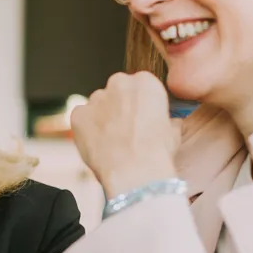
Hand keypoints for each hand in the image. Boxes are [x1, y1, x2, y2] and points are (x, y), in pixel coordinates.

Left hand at [69, 72, 179, 197]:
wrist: (133, 170)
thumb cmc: (155, 152)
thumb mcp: (173, 131)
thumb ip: (167, 119)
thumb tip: (170, 124)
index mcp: (145, 82)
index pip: (139, 85)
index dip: (139, 104)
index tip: (140, 117)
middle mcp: (119, 83)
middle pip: (116, 91)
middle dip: (119, 106)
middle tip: (124, 129)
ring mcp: (96, 97)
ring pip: (98, 104)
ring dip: (102, 117)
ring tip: (111, 140)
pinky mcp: (78, 113)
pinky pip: (81, 117)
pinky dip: (85, 128)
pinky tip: (96, 143)